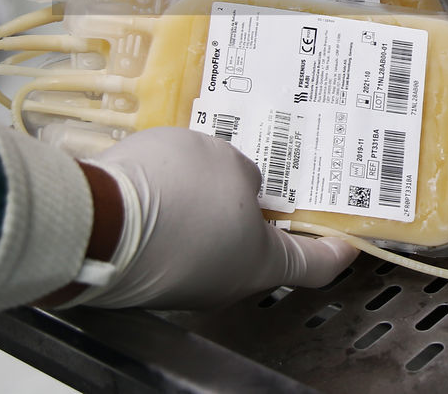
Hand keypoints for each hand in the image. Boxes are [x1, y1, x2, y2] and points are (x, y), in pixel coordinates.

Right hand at [71, 127, 356, 309]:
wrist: (97, 221)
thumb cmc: (179, 195)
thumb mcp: (230, 164)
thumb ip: (247, 176)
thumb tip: (241, 190)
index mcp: (262, 265)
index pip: (314, 265)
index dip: (335, 248)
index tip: (350, 239)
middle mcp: (223, 284)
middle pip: (256, 250)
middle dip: (262, 215)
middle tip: (266, 179)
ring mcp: (179, 283)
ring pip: (208, 241)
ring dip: (211, 209)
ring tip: (204, 166)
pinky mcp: (141, 272)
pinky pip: (170, 236)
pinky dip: (174, 211)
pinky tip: (164, 180)